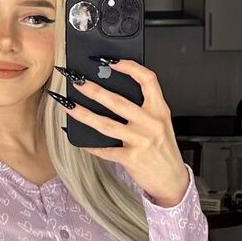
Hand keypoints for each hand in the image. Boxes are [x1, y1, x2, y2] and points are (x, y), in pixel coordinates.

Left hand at [59, 58, 189, 206]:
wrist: (172, 179)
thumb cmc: (163, 149)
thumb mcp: (160, 123)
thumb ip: (144, 108)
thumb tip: (111, 92)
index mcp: (160, 109)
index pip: (147, 80)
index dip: (129, 67)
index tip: (110, 62)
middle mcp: (151, 123)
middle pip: (119, 101)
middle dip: (94, 90)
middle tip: (77, 81)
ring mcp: (141, 141)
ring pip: (107, 124)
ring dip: (84, 114)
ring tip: (68, 106)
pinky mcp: (132, 159)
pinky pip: (105, 150)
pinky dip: (90, 145)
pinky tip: (78, 139)